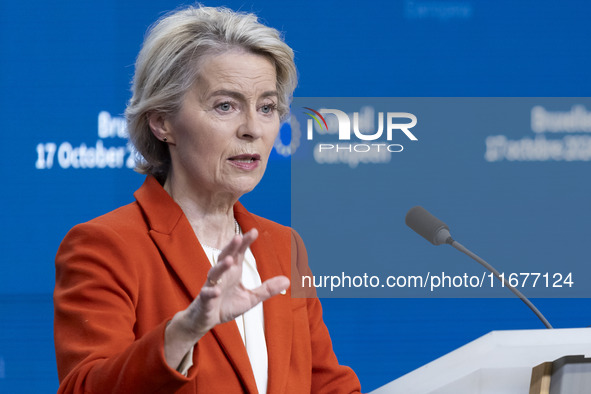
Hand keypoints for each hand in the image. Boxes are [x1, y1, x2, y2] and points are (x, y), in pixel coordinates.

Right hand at [164, 229, 289, 368]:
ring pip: (214, 273)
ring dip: (221, 266)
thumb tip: (288, 281)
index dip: (245, 242)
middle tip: (238, 237)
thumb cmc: (227, 305)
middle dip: (231, 247)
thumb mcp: (251, 298)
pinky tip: (216, 290)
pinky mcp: (205, 300)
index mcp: (233, 271)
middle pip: (226, 257)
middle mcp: (222, 275)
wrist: (206, 320)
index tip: (254, 231)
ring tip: (229, 261)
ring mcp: (212, 286)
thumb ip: (267, 289)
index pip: (239, 253)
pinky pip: (207, 294)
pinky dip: (211, 291)